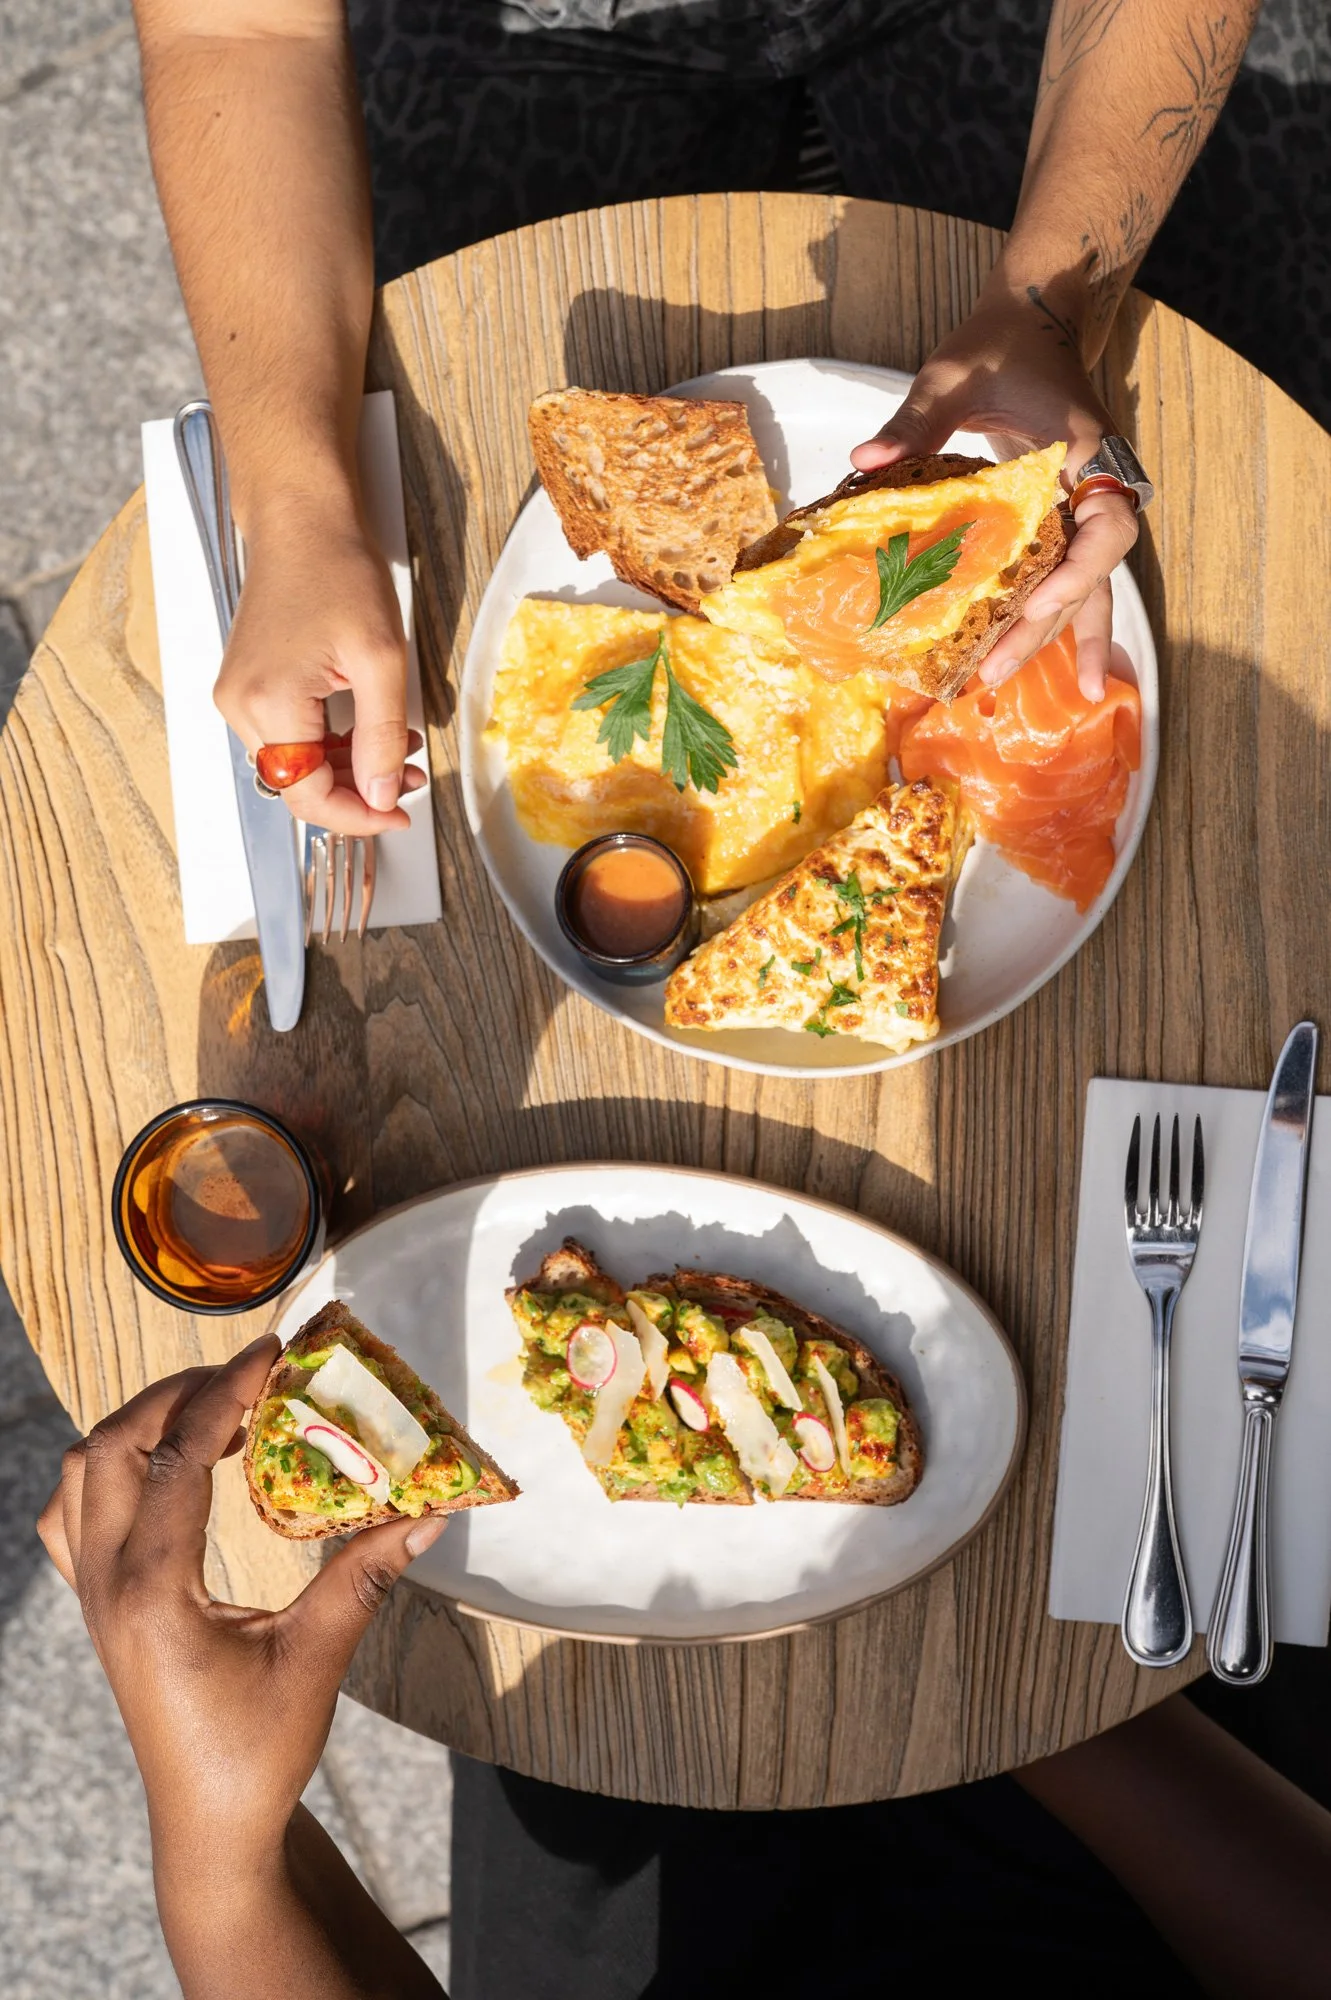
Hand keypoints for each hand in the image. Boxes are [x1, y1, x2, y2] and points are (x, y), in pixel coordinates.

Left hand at [37, 1336, 444, 1861]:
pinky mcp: (96, 1606)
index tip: (271, 1353)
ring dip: (139, 1425)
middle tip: (246, 1377)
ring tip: (212, 1411)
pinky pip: (70, 1516)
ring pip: (80, 1473)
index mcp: (154, 1591)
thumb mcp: (318, 1657)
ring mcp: (91, 1595)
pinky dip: (108, 1469)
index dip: (224, 1392)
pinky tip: (165, 1469)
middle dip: (175, 1395)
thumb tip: (430, 1512)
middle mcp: (107, 1583)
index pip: (177, 1458)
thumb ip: (362, 1576)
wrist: (210, 1821)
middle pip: (111, 1447)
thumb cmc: (260, 1747)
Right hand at [215, 497, 429, 833]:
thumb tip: (379, 795)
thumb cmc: (336, 570)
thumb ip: (382, 735)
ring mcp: (239, 695)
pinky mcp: (248, 685)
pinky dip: (330, 745)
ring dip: (349, 768)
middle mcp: (240, 705)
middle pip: (299, 785)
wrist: (301, 520)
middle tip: (410, 776)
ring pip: (296, 766)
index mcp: (268, 702)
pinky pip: (290, 737)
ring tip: (399, 747)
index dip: (357, 816)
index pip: (308, 795)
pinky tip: (368, 729)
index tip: (397, 813)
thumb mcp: (380, 659)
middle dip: (359, 790)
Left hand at [851, 287, 1139, 701]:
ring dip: (1056, 637)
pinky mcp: (1061, 515)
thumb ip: (914, 420)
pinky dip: (1061, 620)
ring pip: (1083, 584)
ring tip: (1029, 689)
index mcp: (1085, 454)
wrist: (1034, 317)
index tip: (1034, 603)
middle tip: (994, 673)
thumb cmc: (998, 342)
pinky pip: (1068, 575)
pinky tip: (1060, 668)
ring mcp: (1082, 504)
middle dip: (1046, 628)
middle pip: (1088, 574)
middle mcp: (1095, 487)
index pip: (1105, 526)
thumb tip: (863, 463)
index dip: (1076, 572)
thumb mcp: (953, 376)